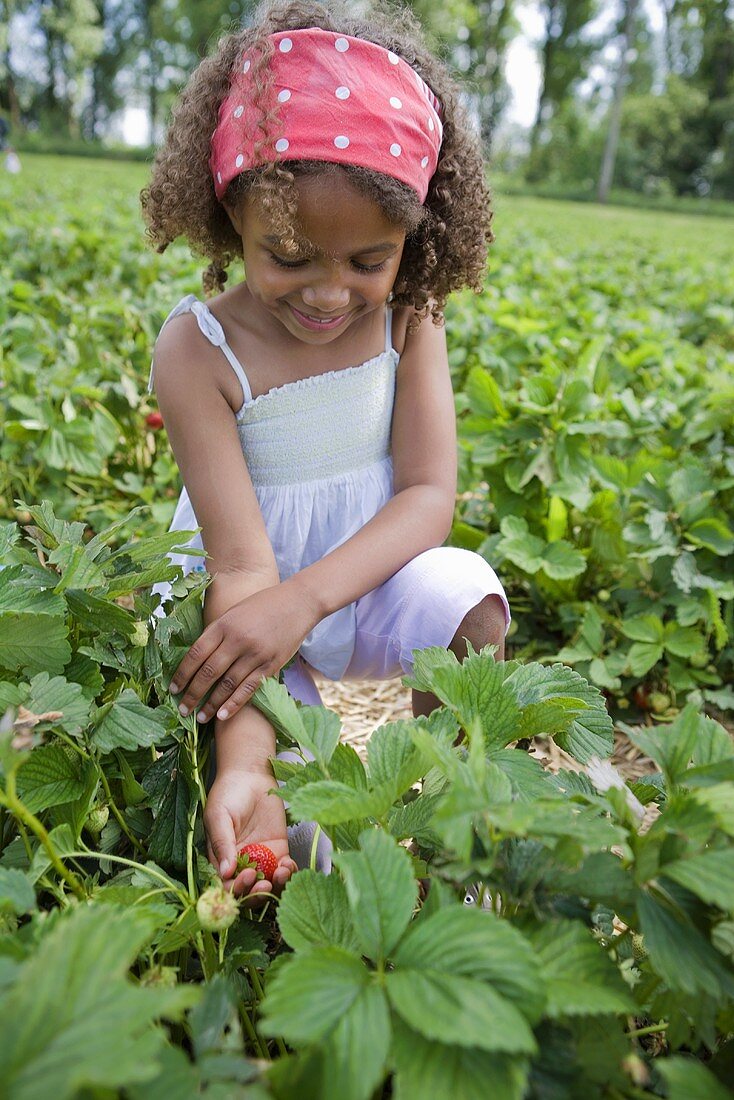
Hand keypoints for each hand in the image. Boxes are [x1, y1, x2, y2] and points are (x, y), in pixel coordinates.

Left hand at [169, 581, 317, 722]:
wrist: (299, 602)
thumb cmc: (263, 605)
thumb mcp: (234, 612)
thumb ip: (217, 633)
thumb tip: (197, 659)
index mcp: (223, 625)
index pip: (196, 654)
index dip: (182, 674)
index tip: (173, 689)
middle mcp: (237, 640)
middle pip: (209, 672)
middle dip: (193, 694)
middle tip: (182, 709)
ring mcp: (255, 653)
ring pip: (227, 684)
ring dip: (212, 704)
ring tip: (201, 718)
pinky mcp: (271, 664)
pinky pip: (249, 688)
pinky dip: (234, 704)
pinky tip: (223, 715)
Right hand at [204, 766, 297, 900]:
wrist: (250, 775)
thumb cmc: (228, 794)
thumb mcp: (219, 816)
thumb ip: (222, 844)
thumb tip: (224, 873)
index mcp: (221, 860)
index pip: (227, 886)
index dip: (236, 889)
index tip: (247, 877)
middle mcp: (240, 865)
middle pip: (248, 891)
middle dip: (256, 893)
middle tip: (264, 884)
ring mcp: (261, 860)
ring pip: (269, 885)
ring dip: (276, 886)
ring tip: (281, 873)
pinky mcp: (278, 850)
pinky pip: (285, 870)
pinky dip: (289, 874)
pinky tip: (290, 866)